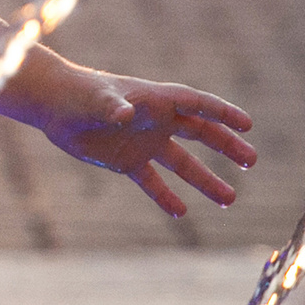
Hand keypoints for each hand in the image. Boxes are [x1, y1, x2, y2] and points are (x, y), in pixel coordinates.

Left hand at [35, 73, 255, 217]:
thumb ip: (112, 105)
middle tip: (251, 161)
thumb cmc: (77, 93)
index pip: (198, 105)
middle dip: (226, 147)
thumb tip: (126, 115)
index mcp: (156, 99)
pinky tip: (181, 212)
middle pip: (200, 134)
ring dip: (205, 180)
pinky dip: (166, 196)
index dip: (223, 113)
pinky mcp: (127, 161)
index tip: (247, 125)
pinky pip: (152, 182)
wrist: (54, 105)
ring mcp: (143, 142)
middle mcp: (156, 121)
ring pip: (182, 164)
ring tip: (229, 199)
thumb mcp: (95, 98)